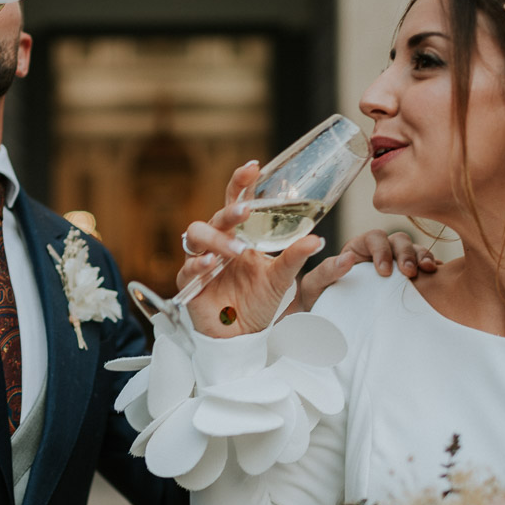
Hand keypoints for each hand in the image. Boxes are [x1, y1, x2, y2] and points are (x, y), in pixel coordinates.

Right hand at [179, 162, 324, 337]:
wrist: (243, 336)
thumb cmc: (258, 302)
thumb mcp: (281, 278)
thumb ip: (295, 256)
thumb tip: (317, 240)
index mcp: (238, 234)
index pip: (236, 201)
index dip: (240, 183)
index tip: (253, 168)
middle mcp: (217, 243)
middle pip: (215, 217)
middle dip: (229, 211)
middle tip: (245, 211)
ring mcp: (200, 261)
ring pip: (196, 236)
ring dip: (216, 238)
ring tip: (235, 250)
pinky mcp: (189, 284)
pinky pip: (186, 268)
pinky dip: (197, 264)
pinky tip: (210, 264)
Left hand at [293, 230, 438, 313]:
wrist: (332, 322)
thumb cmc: (320, 300)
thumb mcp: (314, 285)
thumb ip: (326, 270)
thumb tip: (347, 258)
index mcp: (358, 248)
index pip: (374, 238)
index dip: (381, 249)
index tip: (383, 271)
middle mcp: (379, 252)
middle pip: (399, 240)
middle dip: (406, 253)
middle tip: (410, 272)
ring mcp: (397, 264)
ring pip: (415, 250)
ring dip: (423, 257)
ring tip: (428, 271)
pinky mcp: (409, 280)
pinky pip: (425, 268)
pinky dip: (432, 269)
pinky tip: (436, 279)